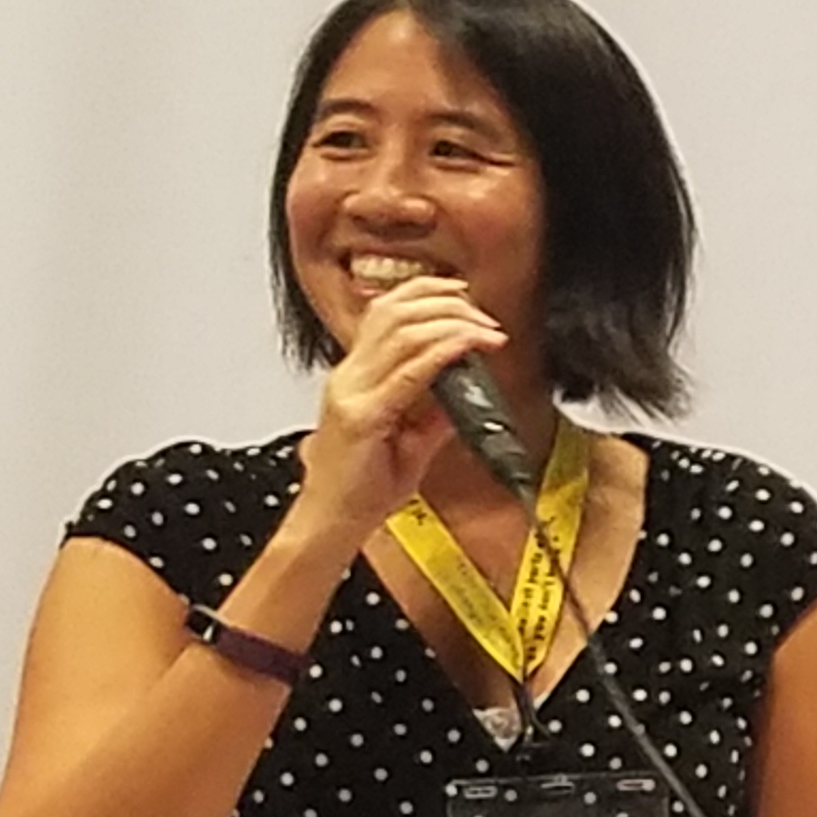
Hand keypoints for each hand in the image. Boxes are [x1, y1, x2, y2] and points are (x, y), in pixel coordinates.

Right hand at [291, 274, 504, 538]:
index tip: (463, 295)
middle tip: (484, 316)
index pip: (385, 314)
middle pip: (395, 313)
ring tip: (485, 331)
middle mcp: (349, 378)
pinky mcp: (363, 416)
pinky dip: (442, 351)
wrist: (331, 523)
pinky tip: (466, 347)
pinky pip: (409, 371)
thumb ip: (436, 414)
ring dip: (452, 323)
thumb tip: (469, 390)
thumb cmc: (361, 488)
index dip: (425, 293)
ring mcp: (352, 393)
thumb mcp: (409, 443)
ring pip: (402, 332)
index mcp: (355, 378)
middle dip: (446, 304)